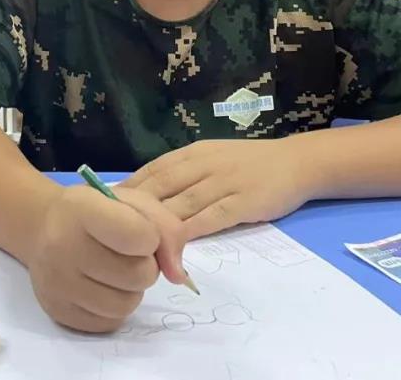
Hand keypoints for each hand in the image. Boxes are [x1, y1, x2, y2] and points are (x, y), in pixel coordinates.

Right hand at [25, 185, 186, 332]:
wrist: (41, 226)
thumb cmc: (94, 210)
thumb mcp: (132, 202)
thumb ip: (166, 228)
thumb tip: (178, 275)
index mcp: (82, 210)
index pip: (139, 237)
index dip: (150, 237)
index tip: (139, 232)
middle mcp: (63, 247)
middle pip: (138, 276)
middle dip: (145, 266)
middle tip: (127, 254)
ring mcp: (57, 283)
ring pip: (126, 305)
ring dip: (132, 290)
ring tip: (115, 271)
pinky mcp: (58, 312)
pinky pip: (109, 323)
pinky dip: (114, 308)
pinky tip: (101, 287)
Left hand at [123, 139, 317, 240]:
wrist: (297, 162)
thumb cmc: (250, 164)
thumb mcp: (212, 158)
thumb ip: (183, 173)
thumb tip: (145, 193)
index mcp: (193, 153)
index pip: (152, 170)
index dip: (128, 189)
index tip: (103, 206)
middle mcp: (204, 165)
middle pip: (160, 185)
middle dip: (133, 207)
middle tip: (108, 228)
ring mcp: (224, 182)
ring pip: (182, 204)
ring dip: (157, 224)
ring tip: (133, 244)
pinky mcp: (243, 202)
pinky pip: (212, 217)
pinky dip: (191, 231)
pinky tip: (174, 246)